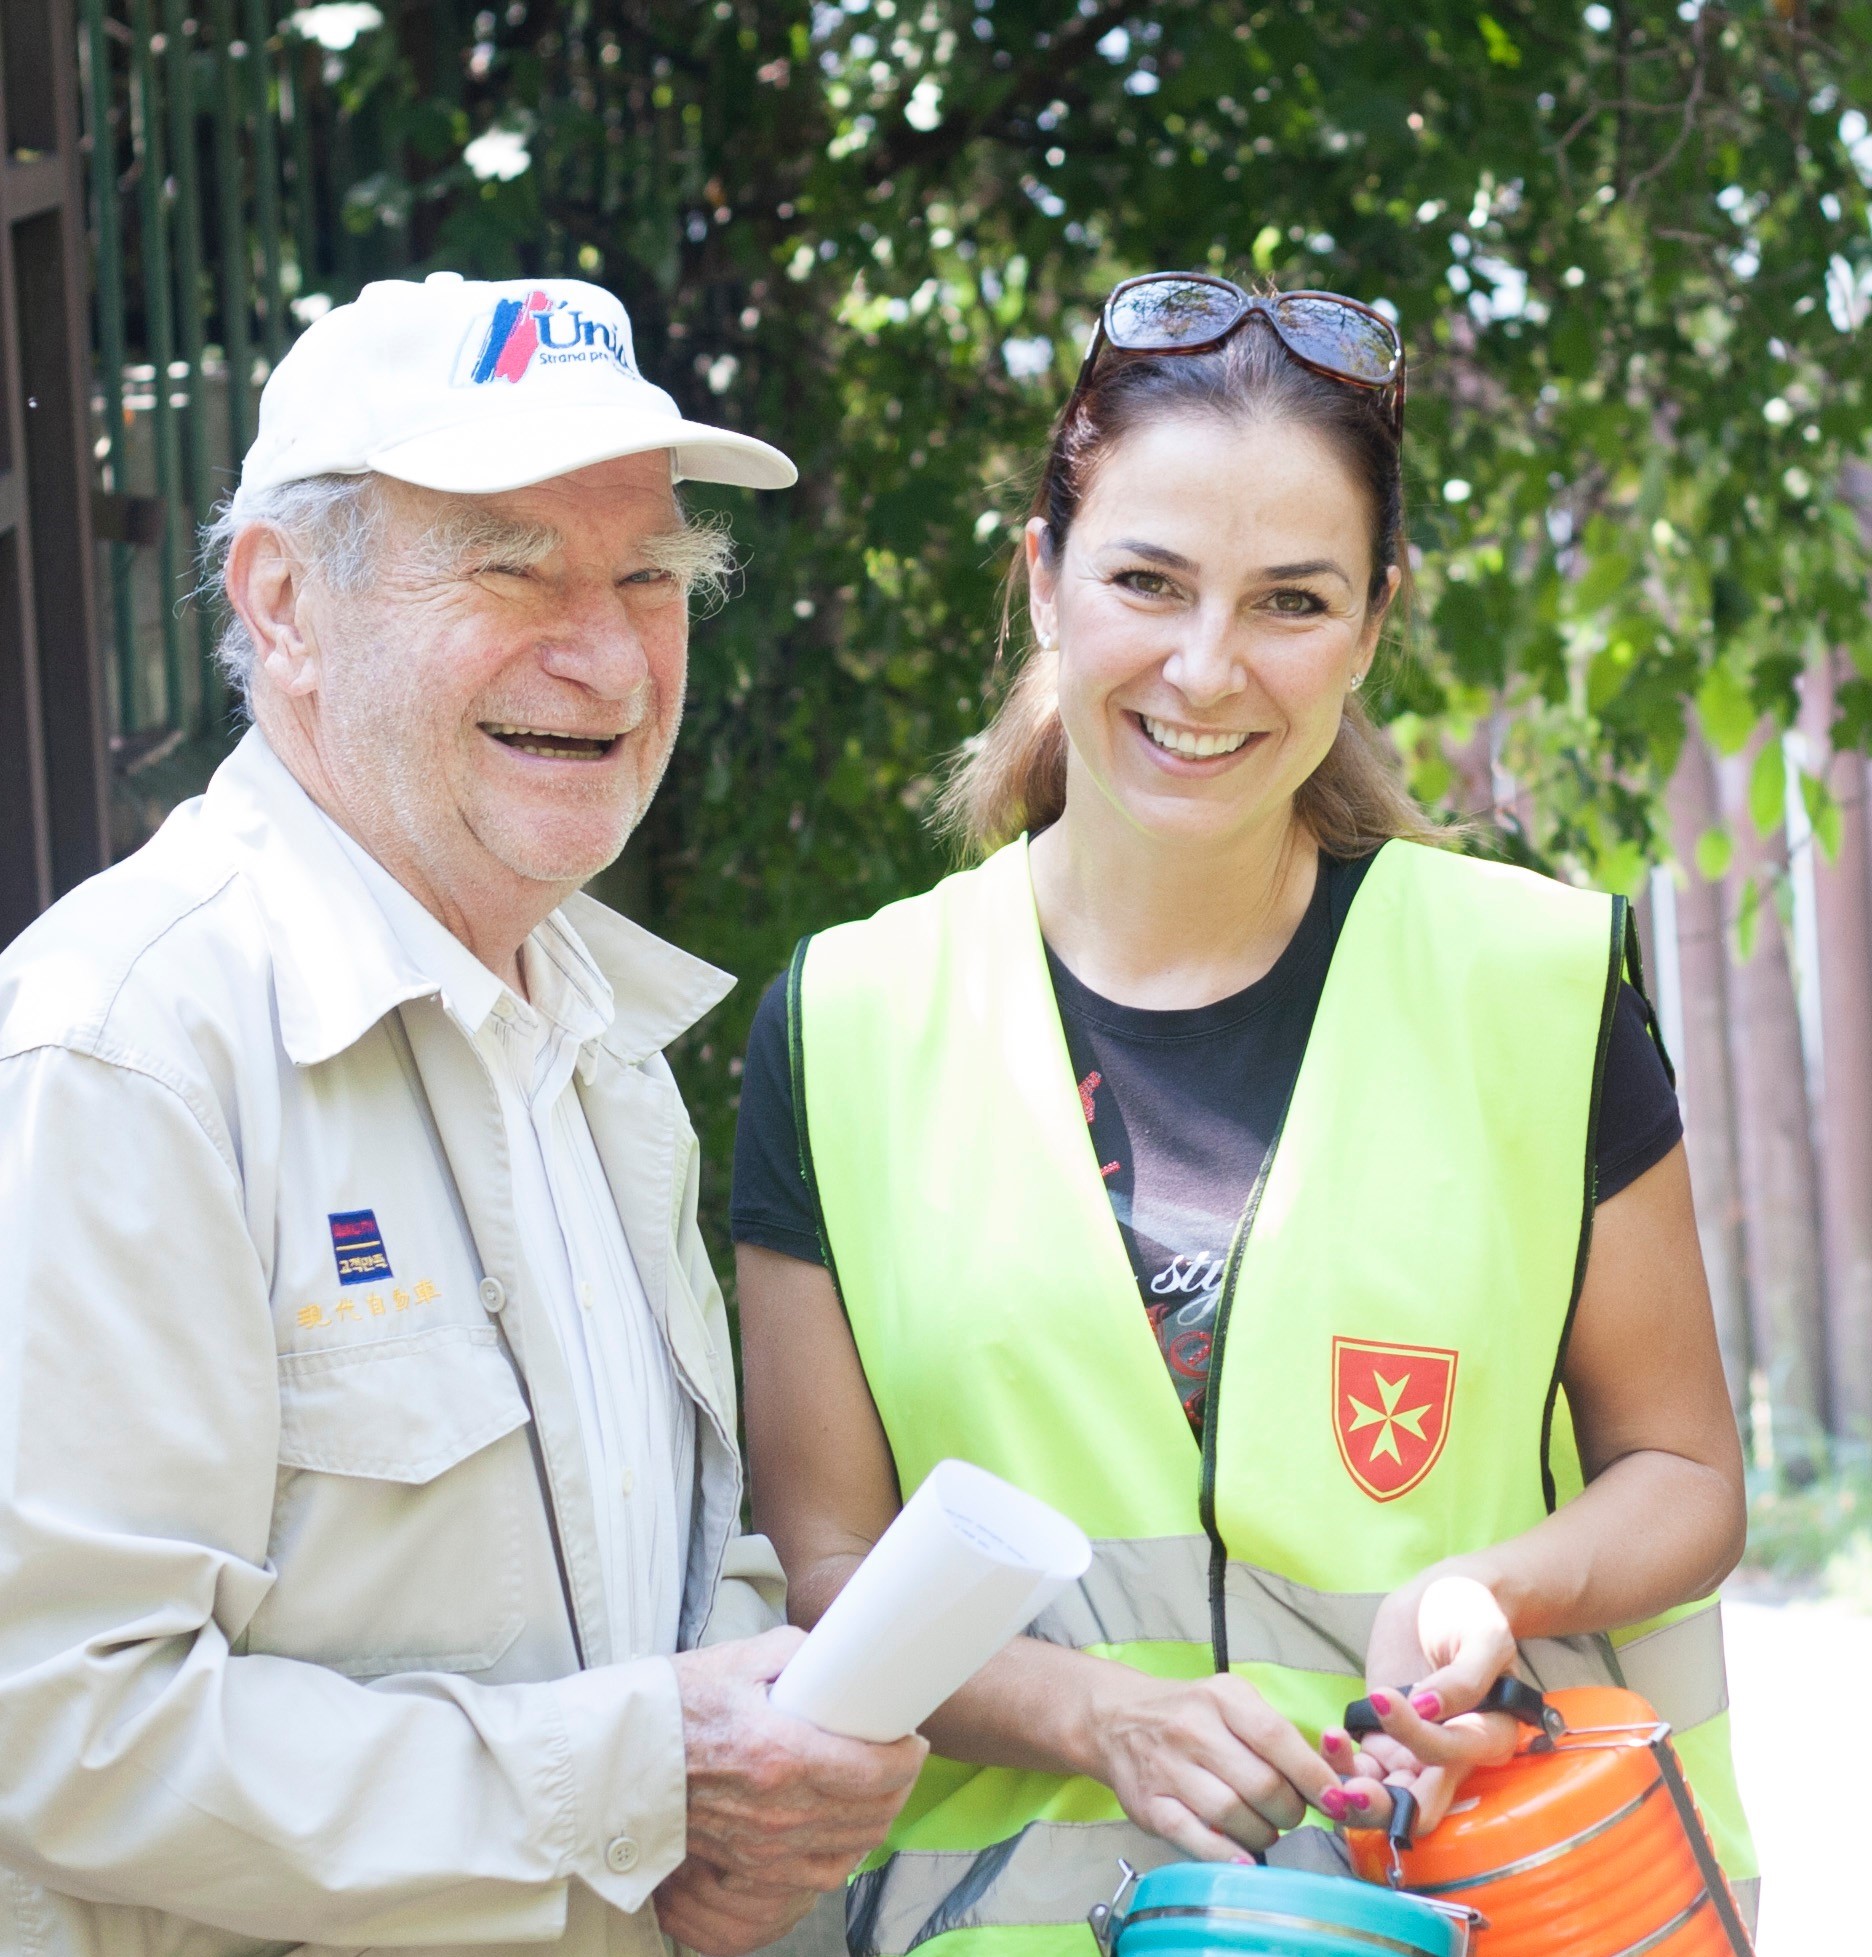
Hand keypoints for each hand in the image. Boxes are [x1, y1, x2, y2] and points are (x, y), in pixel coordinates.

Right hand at [659, 1627, 925, 1955]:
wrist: (618, 1760)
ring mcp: (763, 1849)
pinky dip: (841, 1855)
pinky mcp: (748, 1869)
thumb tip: (840, 1657)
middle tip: (900, 1758)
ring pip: (850, 1849)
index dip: (907, 1757)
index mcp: (782, 1753)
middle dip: (898, 1785)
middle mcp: (779, 1812)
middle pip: (871, 1813)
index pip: (875, 1770)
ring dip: (876, 1820)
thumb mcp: (742, 1660)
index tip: (913, 1740)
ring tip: (880, 1790)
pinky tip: (846, 1830)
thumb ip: (800, 1655)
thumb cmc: (675, 1706)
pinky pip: (817, 1878)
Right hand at [1088, 1667, 1343, 1860]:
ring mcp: (1167, 1768)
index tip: (1336, 1799)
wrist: (1116, 1719)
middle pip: (1261, 1784)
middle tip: (1290, 1814)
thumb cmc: (1188, 1712)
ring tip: (1264, 1829)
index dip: (1312, 1775)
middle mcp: (1192, 1729)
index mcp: (1221, 1698)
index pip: (1276, 1737)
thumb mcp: (1231, 1699)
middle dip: (1290, 1810)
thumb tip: (1326, 1780)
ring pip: (1232, 1814)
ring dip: (1262, 1833)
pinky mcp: (1149, 1805)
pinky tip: (1242, 1857)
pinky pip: (1194, 1838)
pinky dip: (1225, 1854)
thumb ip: (1275, 1733)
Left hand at [1318, 1574, 1519, 1836]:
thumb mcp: (1483, 1636)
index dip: (1415, 1735)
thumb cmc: (1471, 1614)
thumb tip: (1430, 1709)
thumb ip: (1465, 1677)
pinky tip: (1330, 1738)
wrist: (1439, 1601)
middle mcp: (1453, 1759)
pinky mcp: (1384, 1742)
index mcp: (1487, 1736)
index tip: (1383, 1695)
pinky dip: (1341, 1766)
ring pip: (1385, 1800)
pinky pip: (1361, 1771)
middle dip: (1383, 1809)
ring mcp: (1414, 1754)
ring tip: (1332, 1748)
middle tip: (1349, 1791)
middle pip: (1420, 1809)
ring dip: (1353, 1794)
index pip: (1450, 1755)